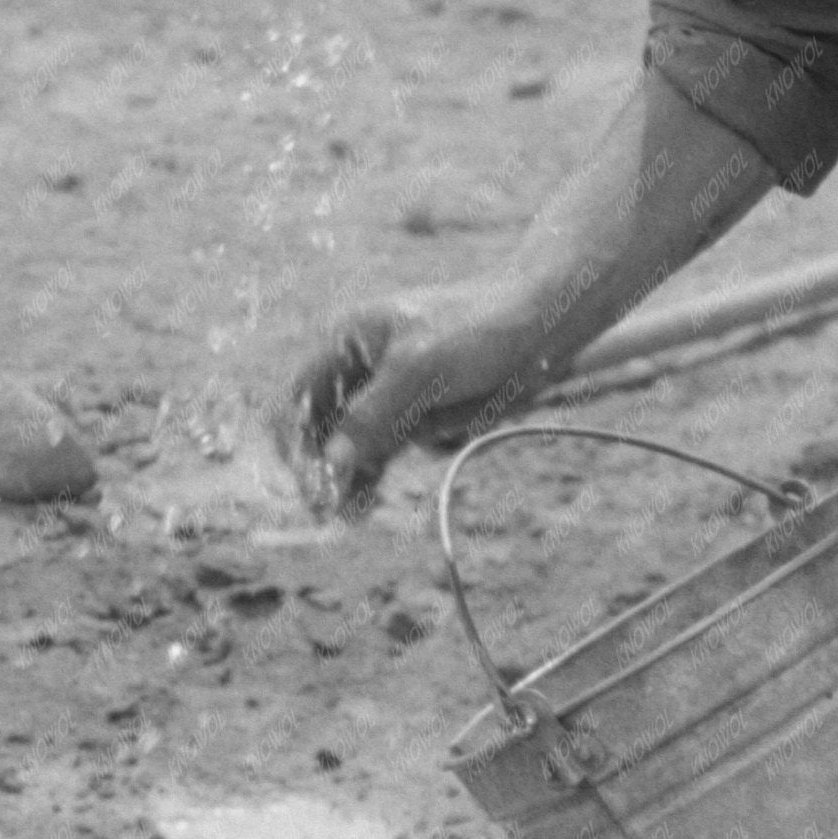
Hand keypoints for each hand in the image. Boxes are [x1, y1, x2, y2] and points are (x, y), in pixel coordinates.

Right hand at [279, 286, 544, 511]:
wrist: (542, 324)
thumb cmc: (478, 329)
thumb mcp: (420, 370)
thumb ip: (372, 416)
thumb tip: (330, 462)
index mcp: (347, 341)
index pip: (295, 399)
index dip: (294, 442)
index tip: (312, 482)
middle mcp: (360, 368)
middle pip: (320, 428)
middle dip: (322, 468)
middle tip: (329, 510)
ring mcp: (388, 393)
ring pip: (352, 446)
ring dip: (348, 478)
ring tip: (350, 514)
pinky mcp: (416, 412)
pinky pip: (384, 450)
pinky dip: (375, 474)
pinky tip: (366, 501)